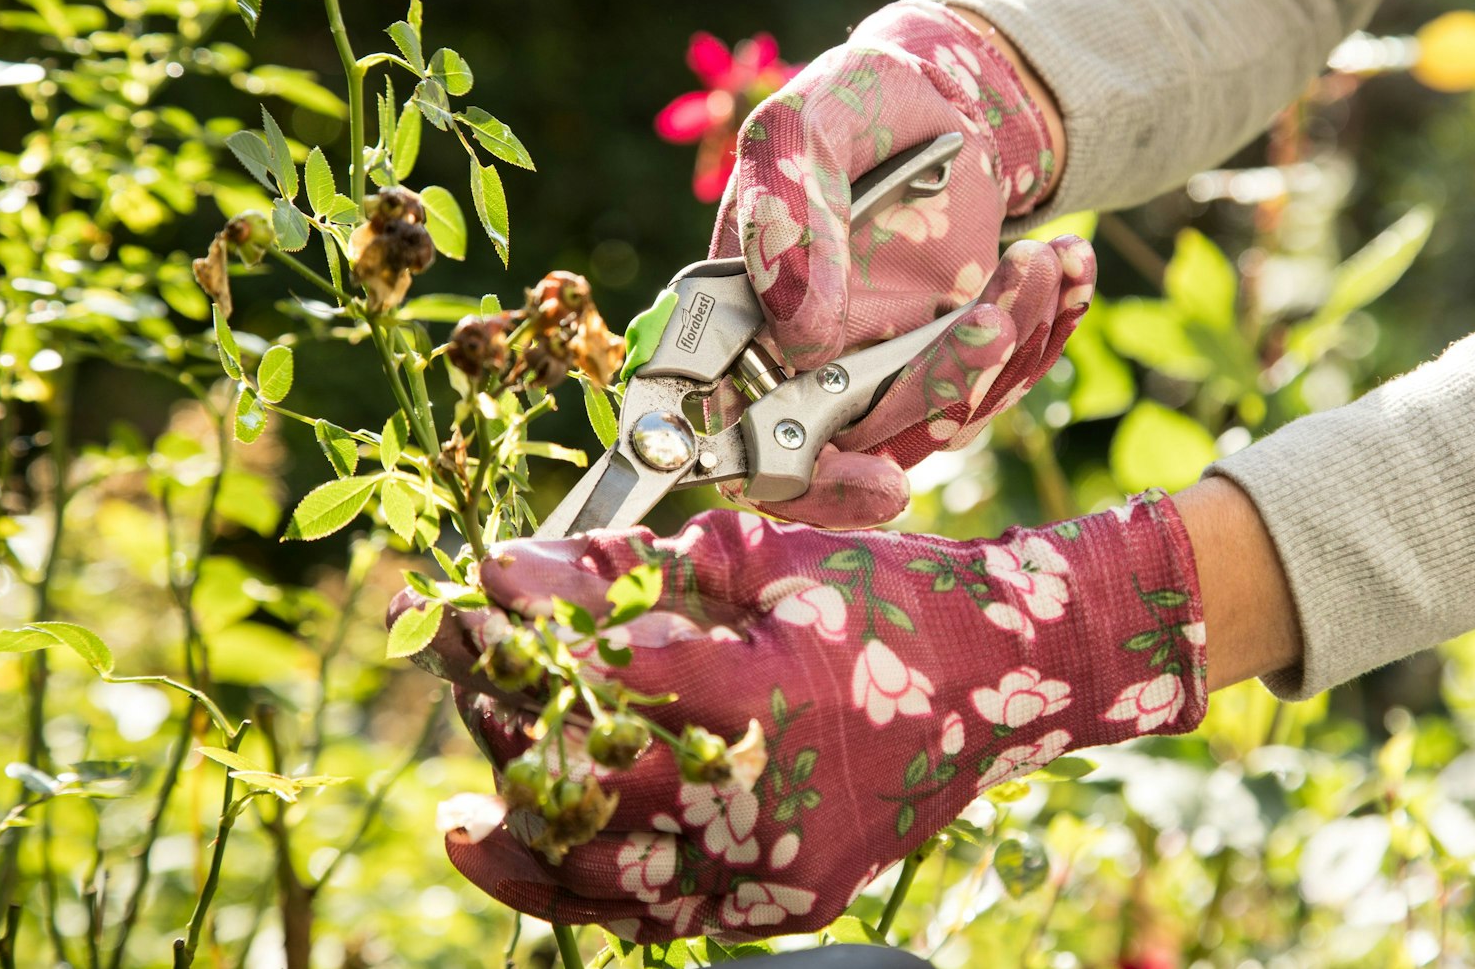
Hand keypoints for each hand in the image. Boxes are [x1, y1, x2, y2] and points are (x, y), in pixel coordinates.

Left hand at [397, 494, 1205, 939]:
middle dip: (508, 728)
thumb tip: (507, 570)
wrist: (1010, 676)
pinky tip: (533, 851)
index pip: (594, 683)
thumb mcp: (767, 560)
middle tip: (464, 679)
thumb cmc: (893, 601)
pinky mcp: (789, 899)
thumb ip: (633, 570)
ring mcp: (778, 863)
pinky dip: (589, 887)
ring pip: (607, 877)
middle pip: (584, 786)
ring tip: (469, 801)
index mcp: (761, 693)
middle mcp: (766, 797)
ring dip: (527, 829)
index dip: (515, 646)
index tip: (465, 613)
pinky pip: (661, 915)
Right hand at [710, 0, 1084, 528]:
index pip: (746, 446)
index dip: (806, 483)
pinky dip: (1045, 331)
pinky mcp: (949, 363)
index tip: (882, 483)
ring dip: (1009, 347)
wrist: (937, 95)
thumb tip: (800, 337)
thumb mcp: (806, 127)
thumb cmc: (851, 104)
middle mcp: (806, 366)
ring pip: (948, 417)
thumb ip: (787, 214)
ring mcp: (881, 371)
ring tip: (1039, 257)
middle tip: (994, 320)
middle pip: (868, 442)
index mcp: (741, 323)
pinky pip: (1000, 383)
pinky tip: (1066, 266)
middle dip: (943, 390)